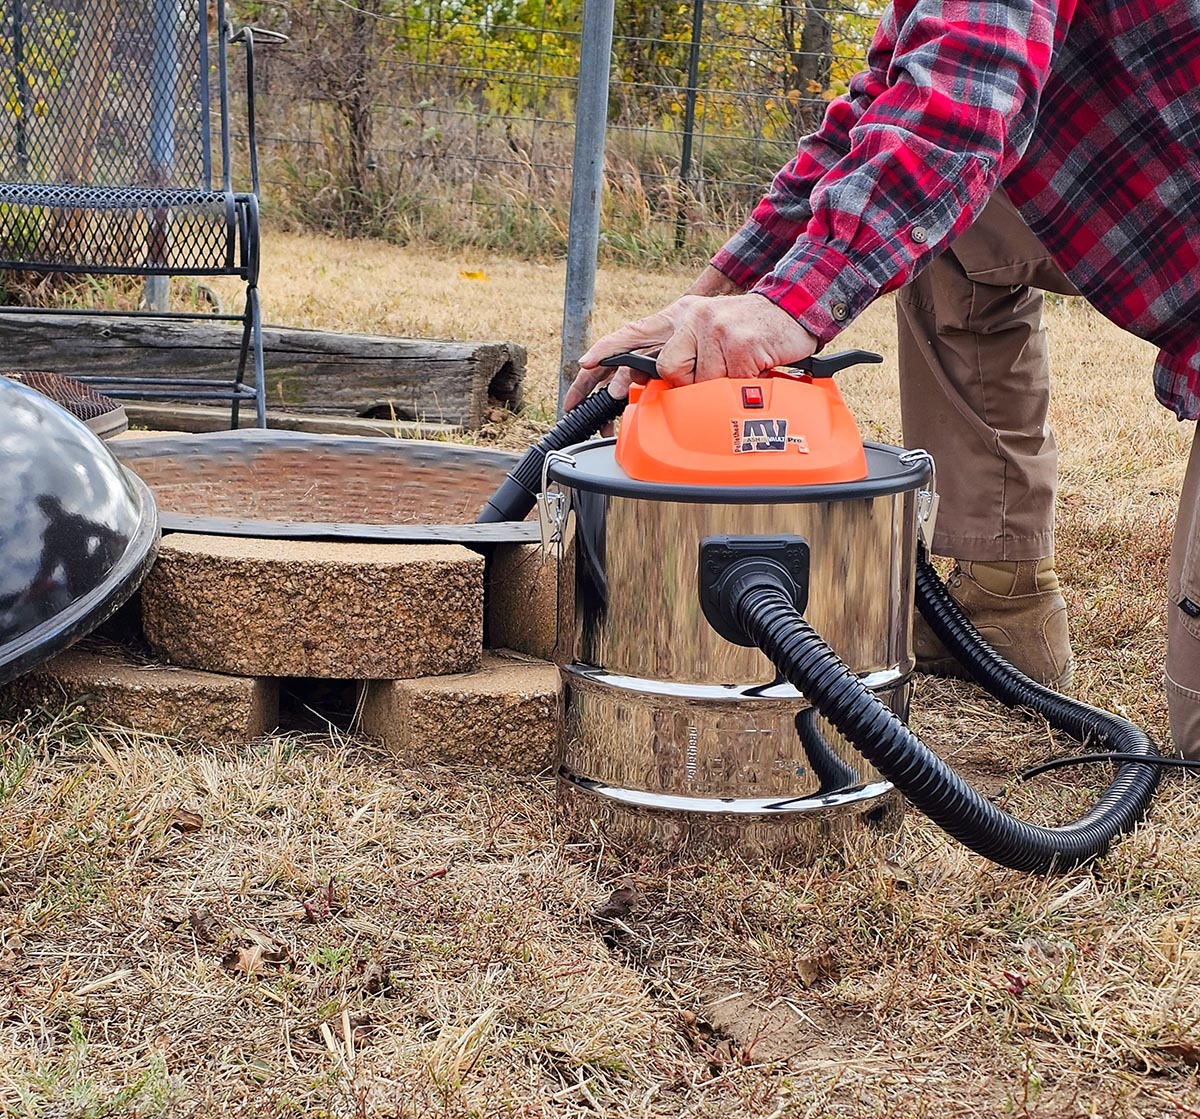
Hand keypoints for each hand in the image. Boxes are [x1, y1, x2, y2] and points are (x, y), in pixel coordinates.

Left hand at [566, 292, 818, 409]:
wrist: (791, 313)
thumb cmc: (745, 331)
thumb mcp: (706, 334)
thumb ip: (677, 354)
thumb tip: (644, 384)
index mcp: (679, 315)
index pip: (633, 331)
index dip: (606, 349)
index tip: (583, 365)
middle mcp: (692, 317)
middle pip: (666, 368)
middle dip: (685, 384)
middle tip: (710, 377)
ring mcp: (715, 327)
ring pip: (698, 380)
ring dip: (717, 386)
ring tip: (735, 371)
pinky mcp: (738, 341)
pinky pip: (727, 382)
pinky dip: (740, 383)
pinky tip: (750, 368)